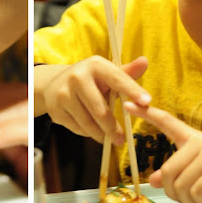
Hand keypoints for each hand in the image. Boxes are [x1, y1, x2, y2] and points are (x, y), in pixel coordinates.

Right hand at [37, 56, 151, 144]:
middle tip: (121, 140)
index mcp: (95, 65)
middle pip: (100, 110)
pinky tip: (91, 130)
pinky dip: (87, 133)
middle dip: (113, 128)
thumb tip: (145, 61)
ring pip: (88, 122)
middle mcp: (77, 76)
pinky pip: (77, 128)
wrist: (54, 84)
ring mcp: (64, 93)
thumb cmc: (90, 81)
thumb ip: (127, 73)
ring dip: (101, 134)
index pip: (118, 79)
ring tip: (108, 138)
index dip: (133, 91)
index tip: (147, 103)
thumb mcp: (107, 75)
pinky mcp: (55, 109)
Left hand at [124, 102, 201, 202]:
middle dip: (175, 192)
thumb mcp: (198, 170)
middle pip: (169, 172)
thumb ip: (177, 171)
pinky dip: (201, 202)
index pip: (167, 122)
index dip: (146, 114)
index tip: (128, 104)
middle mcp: (200, 142)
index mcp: (193, 138)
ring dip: (189, 200)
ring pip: (181, 185)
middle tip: (190, 197)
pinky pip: (196, 193)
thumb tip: (155, 180)